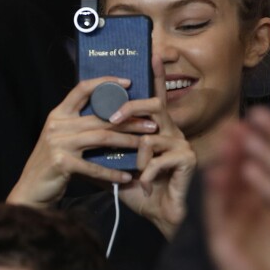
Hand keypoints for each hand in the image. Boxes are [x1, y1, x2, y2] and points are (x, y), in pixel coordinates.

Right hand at [7, 75, 157, 208]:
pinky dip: (112, 173)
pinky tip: (127, 176)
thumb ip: (79, 126)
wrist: (30, 189)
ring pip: (101, 138)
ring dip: (127, 142)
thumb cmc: (51, 164)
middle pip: (100, 117)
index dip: (105, 82)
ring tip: (146, 145)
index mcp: (58, 114)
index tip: (128, 82)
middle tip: (152, 124)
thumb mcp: (61, 138)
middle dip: (129, 120)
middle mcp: (57, 125)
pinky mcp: (62, 163)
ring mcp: (58, 143)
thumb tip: (111, 114)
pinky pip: (94, 167)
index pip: (82, 89)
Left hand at [110, 56, 195, 237]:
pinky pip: (159, 159)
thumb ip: (106, 147)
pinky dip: (146, 172)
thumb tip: (81, 134)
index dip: (155, 76)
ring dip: (137, 155)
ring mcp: (182, 145)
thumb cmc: (139, 189)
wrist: (158, 216)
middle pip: (154, 105)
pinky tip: (144, 184)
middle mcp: (172, 131)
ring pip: (151, 136)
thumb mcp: (117, 164)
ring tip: (136, 171)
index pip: (154, 97)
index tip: (152, 54)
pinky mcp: (187, 161)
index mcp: (156, 128)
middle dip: (130, 109)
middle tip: (112, 118)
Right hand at [205, 111, 269, 269]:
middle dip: (244, 147)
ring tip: (230, 138)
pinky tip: (217, 175)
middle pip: (242, 172)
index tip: (267, 118)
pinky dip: (216, 193)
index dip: (263, 145)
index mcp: (261, 204)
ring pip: (228, 187)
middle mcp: (244, 208)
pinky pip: (218, 212)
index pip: (258, 169)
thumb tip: (268, 168)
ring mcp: (230, 222)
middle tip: (243, 122)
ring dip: (228, 163)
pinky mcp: (220, 238)